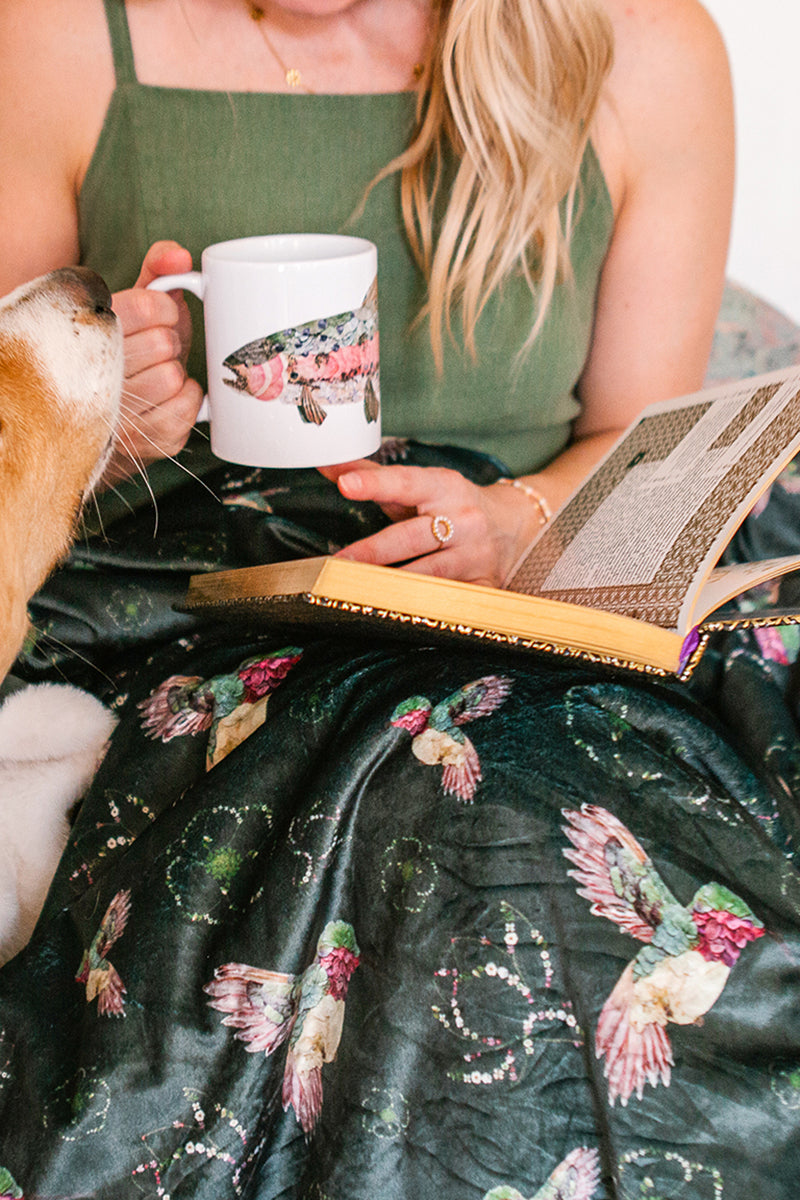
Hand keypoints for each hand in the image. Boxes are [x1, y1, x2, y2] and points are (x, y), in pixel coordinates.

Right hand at [101, 241, 203, 486]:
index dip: (166, 310)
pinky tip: (166, 398)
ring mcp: (118, 413)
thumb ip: (158, 270)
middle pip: (163, 344)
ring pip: (172, 378)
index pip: (150, 308)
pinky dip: (186, 400)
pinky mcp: (144, 441)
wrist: (115, 412)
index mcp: (89, 331)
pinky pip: (186, 409)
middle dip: (168, 344)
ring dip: (174, 374)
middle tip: (154, 352)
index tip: (159, 317)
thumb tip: (181, 258)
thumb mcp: (137, 303)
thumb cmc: (132, 347)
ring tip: (156, 375)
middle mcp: (94, 374)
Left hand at [319, 460, 544, 587]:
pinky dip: (424, 606)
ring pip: (430, 573)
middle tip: (340, 562)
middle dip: (375, 551)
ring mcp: (475, 555)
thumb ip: (372, 476)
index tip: (345, 485)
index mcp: (444, 487)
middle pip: (413, 537)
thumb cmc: (451, 505)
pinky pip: (449, 599)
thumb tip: (329, 465)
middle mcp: (463, 520)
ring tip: (359, 589)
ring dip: (394, 583)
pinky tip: (399, 611)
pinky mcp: (484, 584)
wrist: (514, 527)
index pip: (406, 483)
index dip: (375, 483)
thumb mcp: (419, 485)